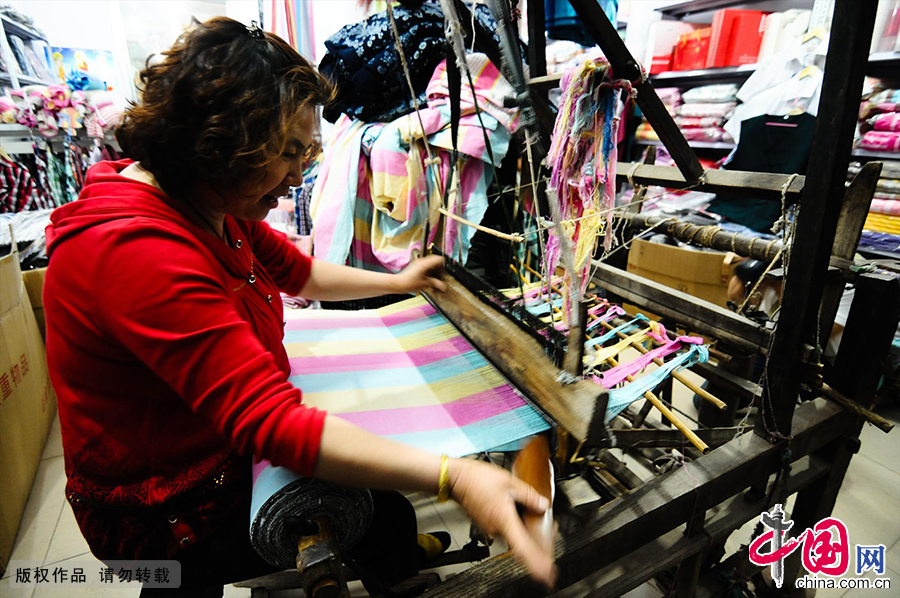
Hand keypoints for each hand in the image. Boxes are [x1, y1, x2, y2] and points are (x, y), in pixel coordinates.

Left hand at [395, 255, 446, 292]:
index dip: (444, 262)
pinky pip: (425, 264)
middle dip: (439, 264)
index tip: (447, 266)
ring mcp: (418, 263)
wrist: (398, 284)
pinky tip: (430, 274)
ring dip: (434, 265)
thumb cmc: (408, 283)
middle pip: (434, 258)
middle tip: (444, 270)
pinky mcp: (415, 266)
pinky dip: (429, 267)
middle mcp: (421, 261)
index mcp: (425, 264)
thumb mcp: (424, 284)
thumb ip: (435, 283)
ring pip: (429, 261)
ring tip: (438, 273)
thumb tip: (443, 286)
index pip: (437, 258)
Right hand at [448, 458, 557, 588]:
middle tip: (551, 532)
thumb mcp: (510, 483)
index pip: (522, 549)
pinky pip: (505, 529)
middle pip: (521, 543)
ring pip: (513, 535)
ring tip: (538, 519)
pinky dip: (516, 525)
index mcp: (503, 520)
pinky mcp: (487, 524)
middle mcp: (496, 529)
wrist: (457, 479)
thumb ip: (529, 496)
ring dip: (526, 531)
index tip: (546, 573)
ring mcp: (490, 528)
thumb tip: (543, 506)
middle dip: (537, 541)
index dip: (535, 563)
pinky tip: (521, 514)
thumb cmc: (478, 480)